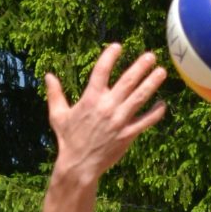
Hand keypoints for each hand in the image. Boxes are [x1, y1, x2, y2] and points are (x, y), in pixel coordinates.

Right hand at [45, 43, 167, 186]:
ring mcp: (119, 121)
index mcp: (90, 99)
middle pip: (127, 81)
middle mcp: (107, 107)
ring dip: (152, 84)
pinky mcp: (128, 134)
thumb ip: (55, 94)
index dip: (110, 56)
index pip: (101, 71)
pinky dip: (155, 113)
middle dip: (140, 67)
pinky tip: (163, 104)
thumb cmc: (67, 139)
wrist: (78, 165)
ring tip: (162, 72)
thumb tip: (48, 76)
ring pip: (139, 98)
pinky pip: (145, 121)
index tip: (118, 46)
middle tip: (151, 55)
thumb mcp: (58, 115)